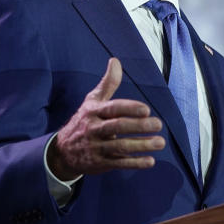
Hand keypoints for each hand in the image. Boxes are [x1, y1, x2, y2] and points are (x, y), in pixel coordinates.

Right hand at [46, 58, 164, 179]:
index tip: (146, 109)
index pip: (112, 109)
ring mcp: (96, 147)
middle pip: (117, 127)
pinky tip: (151, 161)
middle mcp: (93, 129)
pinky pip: (119, 163)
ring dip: (141, 145)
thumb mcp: (92, 101)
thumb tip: (115, 60)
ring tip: (160, 142)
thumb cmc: (84, 121)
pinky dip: (135, 163)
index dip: (129, 109)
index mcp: (93, 112)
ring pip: (120, 147)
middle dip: (138, 126)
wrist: (62, 152)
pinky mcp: (100, 163)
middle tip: (158, 124)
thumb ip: (107, 83)